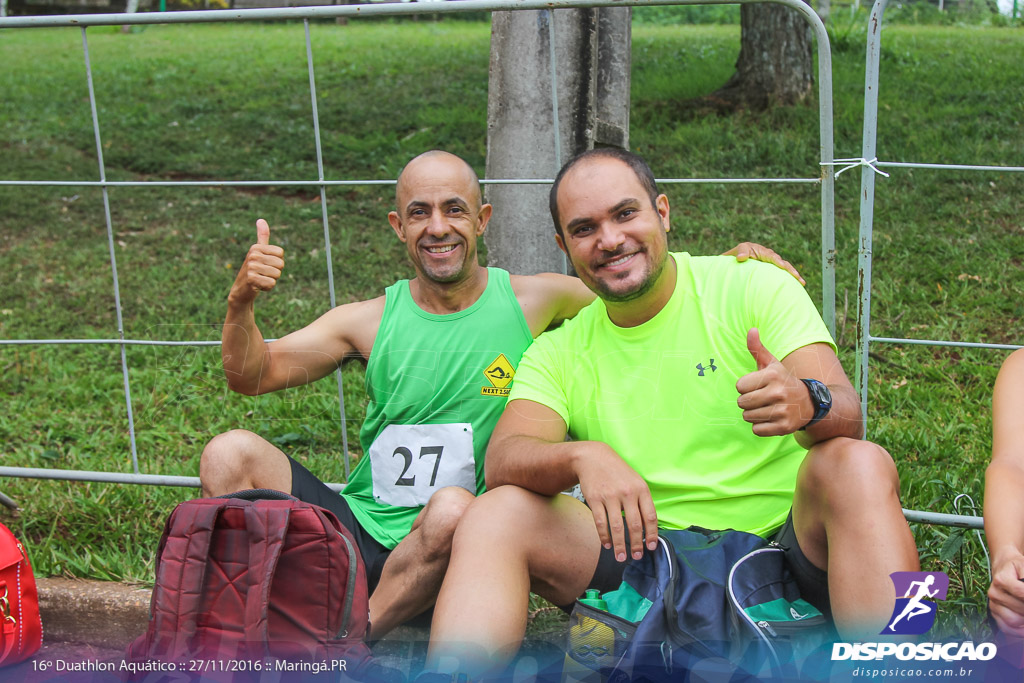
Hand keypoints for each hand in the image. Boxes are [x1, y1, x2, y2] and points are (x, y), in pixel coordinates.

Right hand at [231, 219, 284, 302]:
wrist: (241, 290)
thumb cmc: (253, 269)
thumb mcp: (257, 252)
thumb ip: (262, 236)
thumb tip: (261, 219)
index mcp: (256, 247)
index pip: (281, 253)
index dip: (277, 262)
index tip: (266, 264)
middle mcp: (252, 255)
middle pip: (280, 264)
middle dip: (275, 272)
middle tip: (263, 274)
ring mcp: (251, 267)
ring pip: (277, 275)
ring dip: (271, 280)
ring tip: (260, 279)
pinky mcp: (251, 280)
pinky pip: (272, 284)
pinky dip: (267, 288)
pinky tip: (258, 286)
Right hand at [574, 443, 657, 562]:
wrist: (593, 458)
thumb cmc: (617, 472)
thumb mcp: (635, 481)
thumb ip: (642, 501)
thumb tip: (647, 528)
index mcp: (641, 489)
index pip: (650, 516)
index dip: (652, 534)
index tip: (651, 547)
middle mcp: (627, 492)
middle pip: (635, 524)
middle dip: (636, 544)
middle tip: (636, 557)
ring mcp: (610, 496)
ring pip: (617, 527)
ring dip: (620, 545)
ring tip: (621, 557)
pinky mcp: (594, 499)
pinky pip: (601, 522)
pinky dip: (604, 536)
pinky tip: (607, 545)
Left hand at [723, 242, 804, 285]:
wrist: (739, 260)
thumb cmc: (739, 253)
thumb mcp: (739, 249)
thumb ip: (741, 251)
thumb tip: (741, 258)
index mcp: (764, 252)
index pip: (772, 257)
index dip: (778, 261)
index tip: (782, 266)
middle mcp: (771, 259)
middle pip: (783, 264)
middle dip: (791, 270)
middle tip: (797, 277)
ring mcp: (773, 267)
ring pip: (785, 271)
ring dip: (793, 276)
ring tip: (801, 283)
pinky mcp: (773, 273)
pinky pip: (781, 277)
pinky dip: (788, 282)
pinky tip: (796, 289)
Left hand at [736, 328, 812, 435]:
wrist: (810, 403)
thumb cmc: (783, 381)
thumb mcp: (772, 364)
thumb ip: (758, 349)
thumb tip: (751, 330)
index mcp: (773, 375)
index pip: (739, 386)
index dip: (745, 387)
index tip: (758, 386)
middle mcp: (778, 392)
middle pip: (742, 402)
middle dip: (747, 401)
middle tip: (761, 398)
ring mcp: (782, 411)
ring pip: (747, 417)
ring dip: (753, 414)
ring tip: (767, 408)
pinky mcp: (784, 427)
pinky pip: (756, 430)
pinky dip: (760, 427)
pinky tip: (771, 418)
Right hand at [989, 548, 1023, 636]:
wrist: (1002, 567)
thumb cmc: (1017, 567)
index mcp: (1001, 579)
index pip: (1022, 593)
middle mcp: (994, 592)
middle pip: (1020, 609)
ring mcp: (992, 604)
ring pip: (1013, 621)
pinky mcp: (993, 613)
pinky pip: (1006, 628)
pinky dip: (1018, 630)